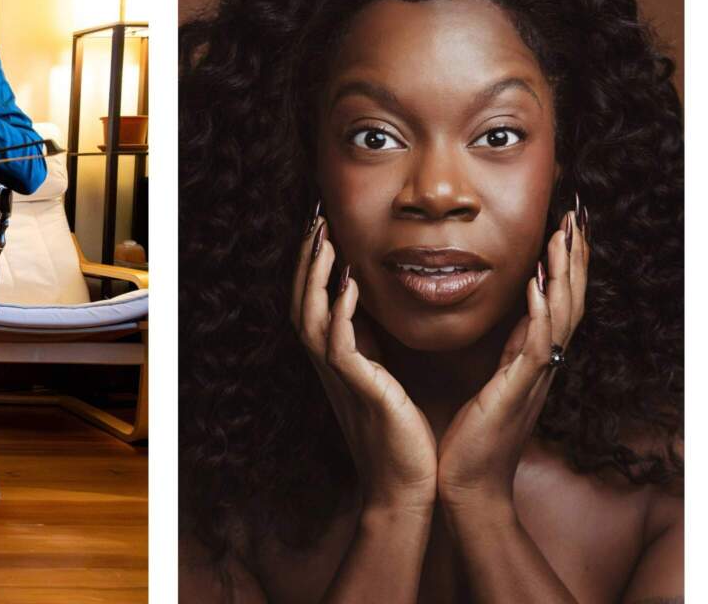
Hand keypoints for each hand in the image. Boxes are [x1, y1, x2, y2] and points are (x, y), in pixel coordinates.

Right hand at [298, 215, 437, 514]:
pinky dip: (338, 312)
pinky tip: (348, 284)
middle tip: (314, 219)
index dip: (313, 265)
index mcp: (339, 361)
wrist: (407, 488)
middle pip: (301, 301)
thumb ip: (373, 347)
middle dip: (306, 260)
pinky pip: (338, 345)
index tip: (322, 227)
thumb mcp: (384, 380)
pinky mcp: (360, 390)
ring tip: (325, 240)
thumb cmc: (403, 437)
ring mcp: (341, 378)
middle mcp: (332, 366)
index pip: (313, 302)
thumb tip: (372, 310)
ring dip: (316, 276)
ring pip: (310, 316)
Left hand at [438, 206, 588, 519]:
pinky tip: (538, 284)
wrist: (467, 486)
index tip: (565, 224)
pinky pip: (536, 345)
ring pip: (560, 315)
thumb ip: (506, 350)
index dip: (564, 263)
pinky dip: (540, 312)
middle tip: (575, 215)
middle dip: (573, 256)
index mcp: (532, 359)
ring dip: (563, 273)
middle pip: (569, 300)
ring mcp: (534, 377)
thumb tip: (512, 315)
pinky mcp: (517, 391)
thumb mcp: (493, 382)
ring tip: (562, 235)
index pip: (557, 300)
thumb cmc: (472, 438)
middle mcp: (541, 364)